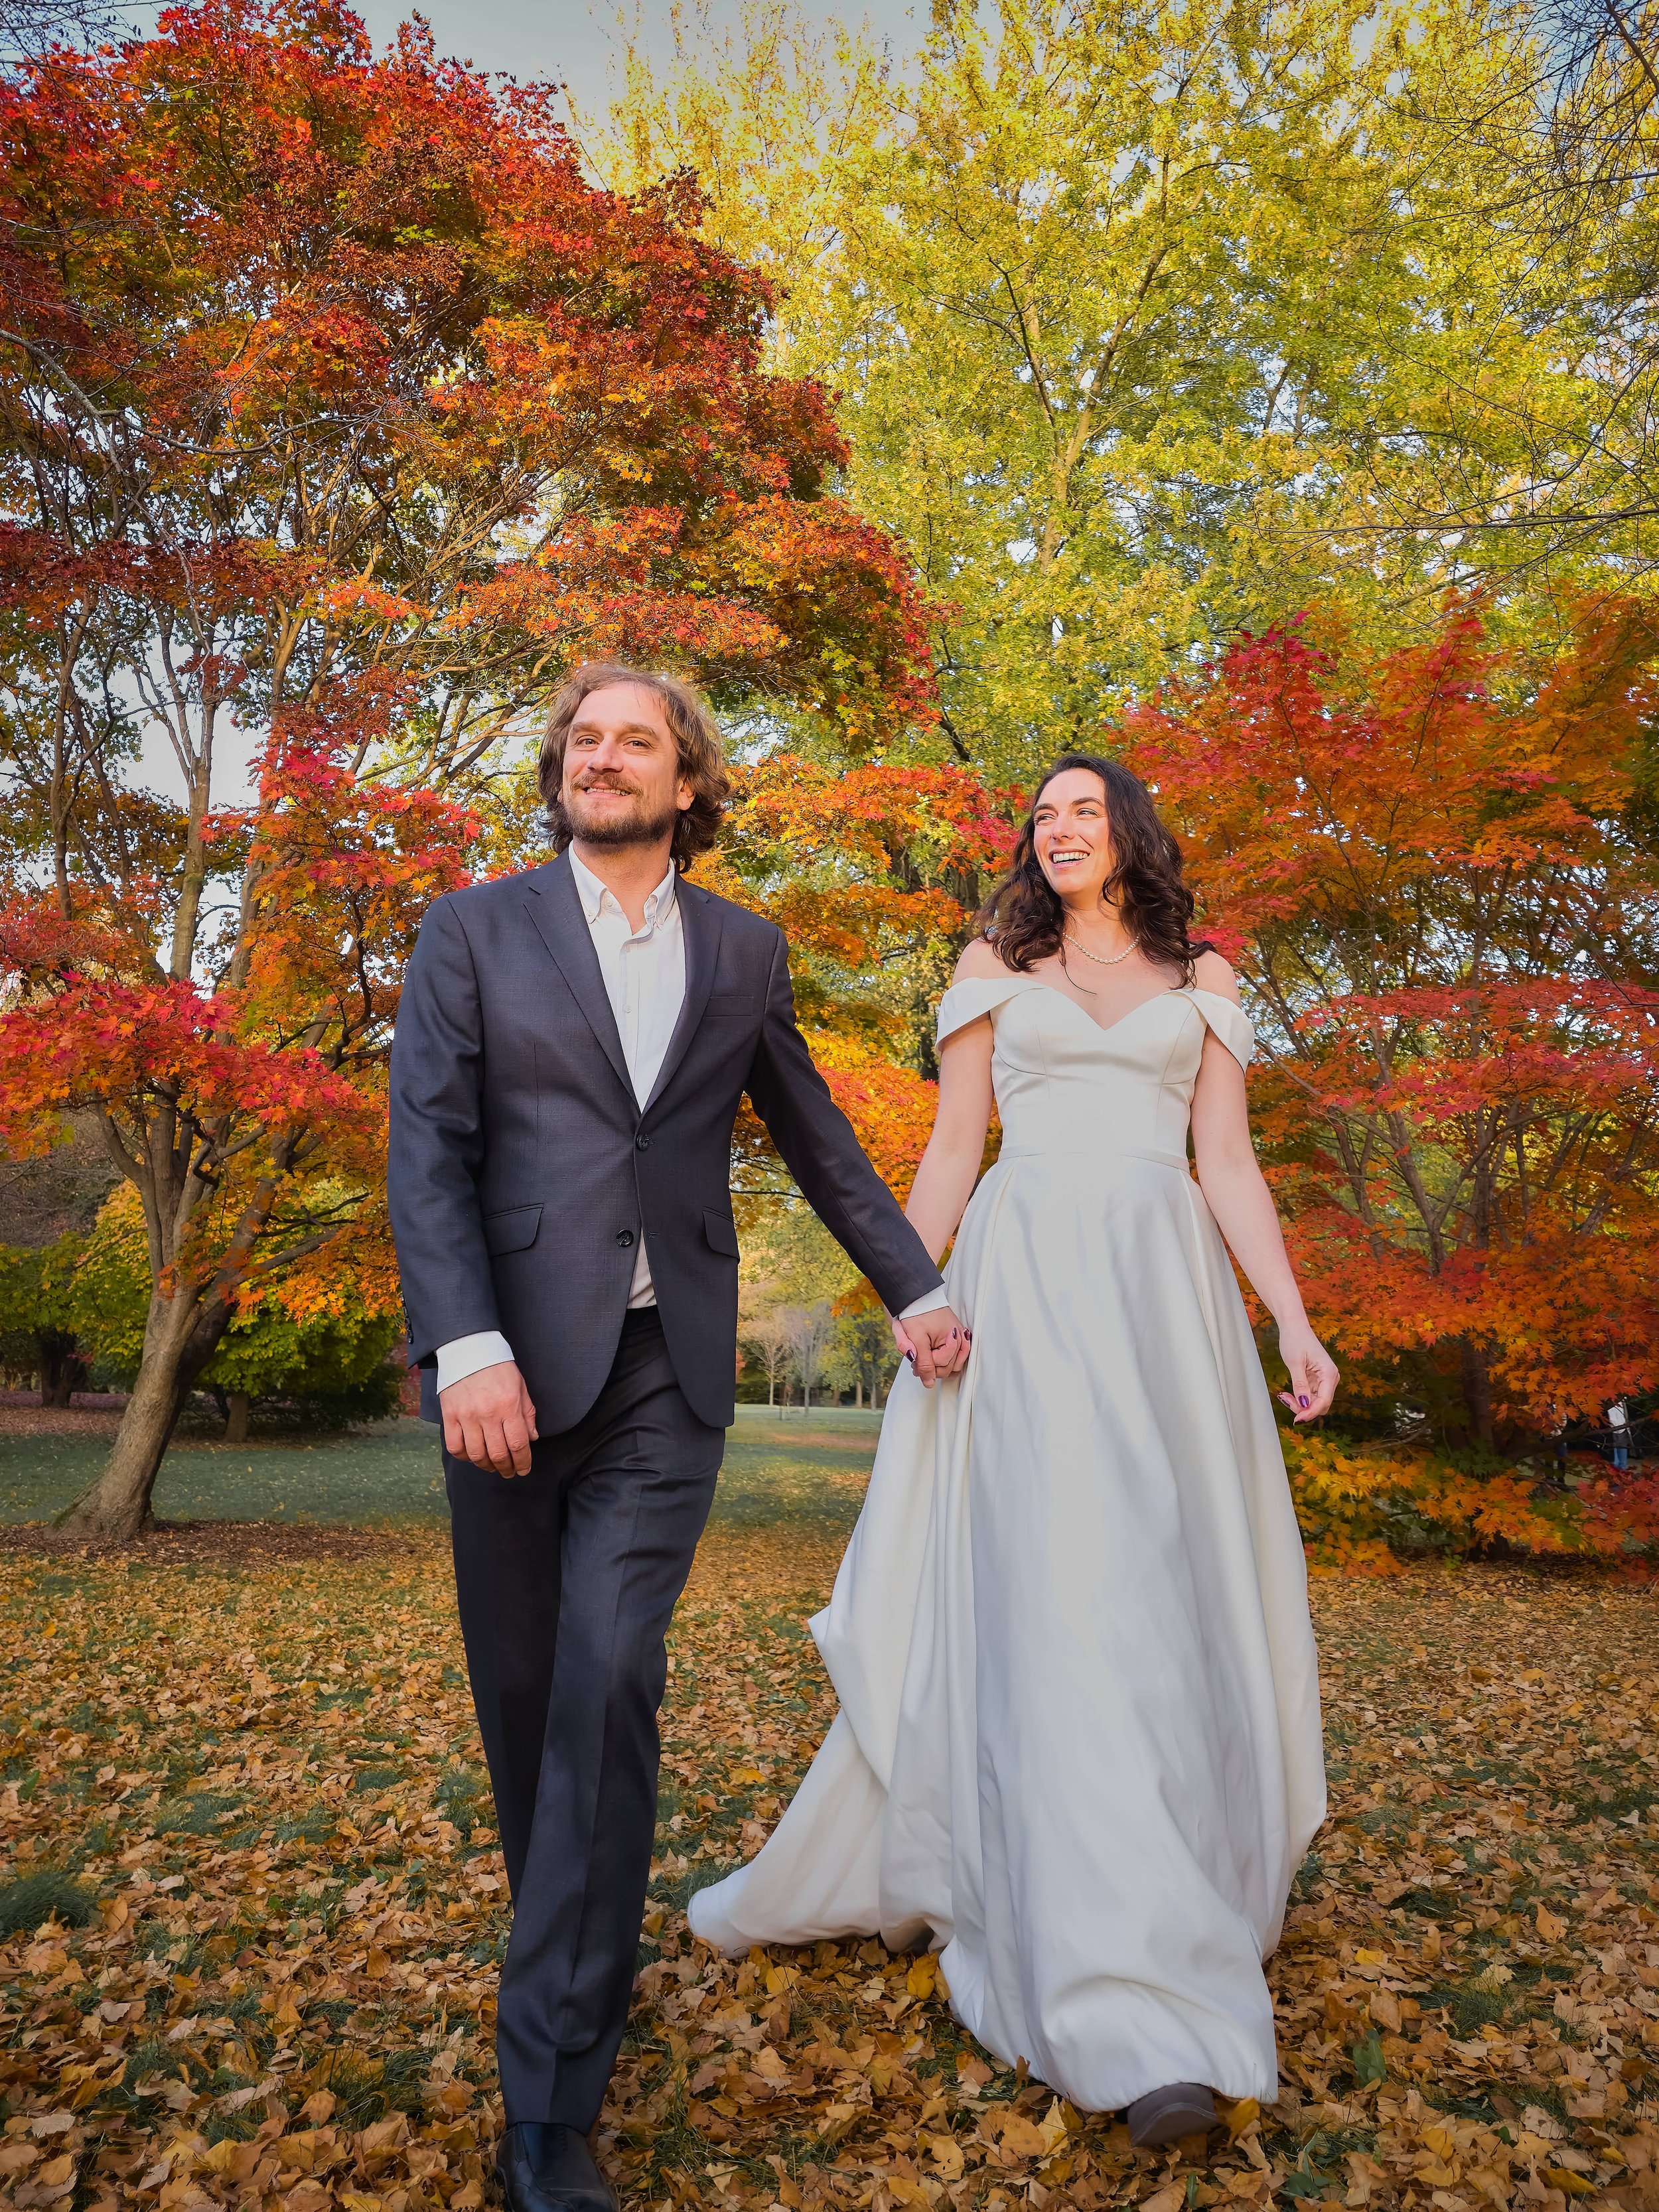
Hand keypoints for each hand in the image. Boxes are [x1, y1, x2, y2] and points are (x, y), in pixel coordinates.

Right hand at [440, 1360, 538, 1475]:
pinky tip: (472, 1455)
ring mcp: (467, 1416)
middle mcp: (488, 1414)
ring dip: (486, 1466)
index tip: (524, 1469)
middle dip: (506, 1468)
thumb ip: (527, 1413)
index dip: (523, 1462)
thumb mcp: (521, 1386)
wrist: (469, 1349)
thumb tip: (531, 1438)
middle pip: (498, 1454)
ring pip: (476, 1454)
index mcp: (509, 1406)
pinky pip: (455, 1446)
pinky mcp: (449, 1415)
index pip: (519, 1444)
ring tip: (492, 1466)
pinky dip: (464, 1456)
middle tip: (509, 1472)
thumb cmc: (498, 1368)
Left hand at [890, 1303, 970, 1386]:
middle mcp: (959, 1338)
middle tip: (916, 1358)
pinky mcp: (955, 1336)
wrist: (914, 1297)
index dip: (925, 1365)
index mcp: (953, 1338)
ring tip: (923, 1354)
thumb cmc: (916, 1313)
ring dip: (936, 1363)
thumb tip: (929, 1383)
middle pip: (947, 1367)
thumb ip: (923, 1362)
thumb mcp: (916, 1338)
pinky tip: (932, 1354)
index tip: (914, 1360)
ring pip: (950, 1364)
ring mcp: (958, 1337)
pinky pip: (954, 1356)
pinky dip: (943, 1358)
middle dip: (930, 1365)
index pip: (941, 1365)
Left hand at [1277, 1324, 1337, 1422]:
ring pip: (1314, 1402)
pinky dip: (1299, 1398)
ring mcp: (1324, 1380)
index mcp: (1329, 1373)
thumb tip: (1304, 1405)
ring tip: (1283, 1396)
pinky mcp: (1316, 1380)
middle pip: (1320, 1405)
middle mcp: (1330, 1378)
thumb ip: (1300, 1385)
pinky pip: (1310, 1396)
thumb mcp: (1295, 1363)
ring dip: (1299, 1404)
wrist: (1294, 1327)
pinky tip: (1287, 1394)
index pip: (1324, 1401)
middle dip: (1303, 1409)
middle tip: (1285, 1400)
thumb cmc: (1295, 1340)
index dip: (1310, 1413)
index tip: (1296, 1420)